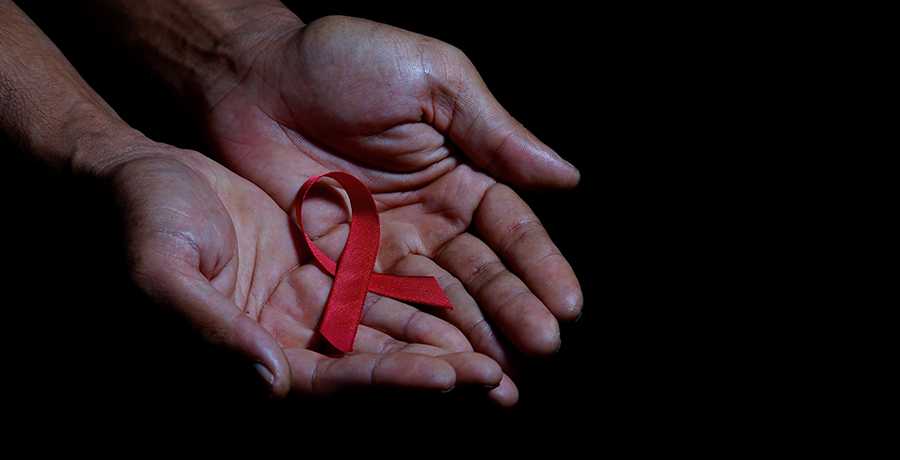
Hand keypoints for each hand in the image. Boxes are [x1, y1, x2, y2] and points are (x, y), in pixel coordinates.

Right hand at [101, 130, 506, 402]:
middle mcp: (284, 347)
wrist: (136, 174)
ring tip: (500, 346)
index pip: (330, 383)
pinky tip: (467, 299)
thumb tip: (269, 386)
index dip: (388, 382)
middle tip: (500, 377)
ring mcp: (304, 312)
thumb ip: (208, 331)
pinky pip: (379, 291)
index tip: (447, 377)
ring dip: (441, 341)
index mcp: (248, 358)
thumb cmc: (136, 221)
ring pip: (384, 333)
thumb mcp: (160, 273)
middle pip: (370, 369)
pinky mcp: (319, 278)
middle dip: (433, 373)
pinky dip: (421, 298)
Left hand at [201, 16, 582, 382]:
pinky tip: (440, 363)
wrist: (253, 76)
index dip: (539, 264)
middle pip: (481, 272)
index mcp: (463, 171)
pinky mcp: (342, 265)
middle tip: (542, 347)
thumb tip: (566, 176)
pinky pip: (380, 304)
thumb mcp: (432, 79)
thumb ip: (493, 131)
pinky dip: (411, 335)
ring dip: (472, 335)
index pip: (511, 227)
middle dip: (514, 309)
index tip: (567, 303)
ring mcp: (387, 245)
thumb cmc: (346, 59)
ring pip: (438, 298)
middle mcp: (432, 216)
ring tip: (504, 373)